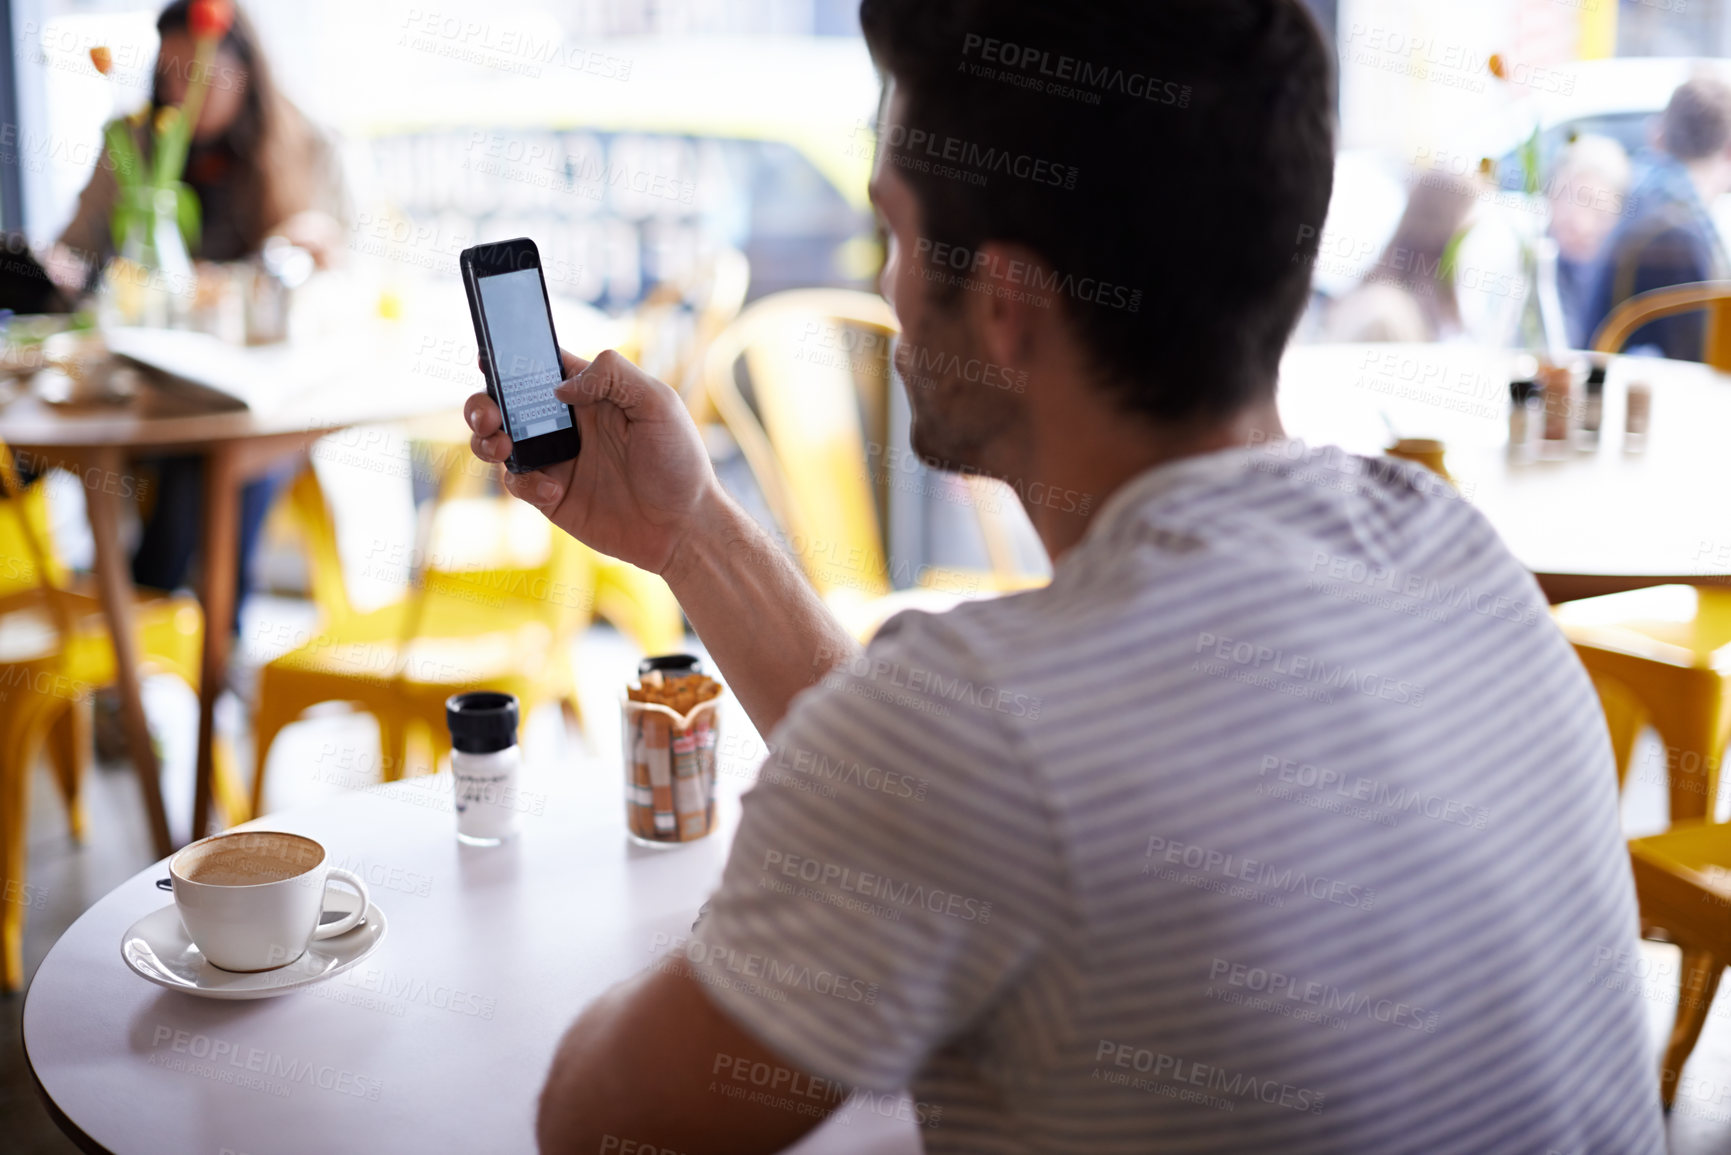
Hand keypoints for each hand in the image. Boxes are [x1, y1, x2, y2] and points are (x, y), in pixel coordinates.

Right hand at [465, 349, 716, 575]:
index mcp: (591, 394)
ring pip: (499, 441)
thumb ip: (613, 376)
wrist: (685, 527)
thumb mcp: (658, 404)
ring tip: (501, 444)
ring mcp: (557, 461)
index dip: (512, 357)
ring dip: (486, 438)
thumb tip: (560, 386)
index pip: (542, 366)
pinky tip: (552, 489)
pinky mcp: (551, 497)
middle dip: (483, 401)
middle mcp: (568, 424)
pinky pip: (517, 484)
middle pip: (507, 402)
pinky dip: (523, 483)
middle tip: (489, 412)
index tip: (489, 355)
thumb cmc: (679, 461)